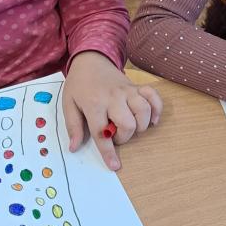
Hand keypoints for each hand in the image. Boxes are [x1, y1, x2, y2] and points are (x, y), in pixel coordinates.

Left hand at [62, 51, 162, 169]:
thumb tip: (74, 147)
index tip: (115, 166)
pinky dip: (157, 109)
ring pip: (144, 111)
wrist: (91, 60)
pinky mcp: (137, 87)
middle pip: (127, 124)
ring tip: (132, 127)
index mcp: (94, 104)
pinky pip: (154, 97)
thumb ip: (72, 126)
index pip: (102, 132)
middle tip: (116, 134)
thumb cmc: (79, 85)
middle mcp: (113, 97)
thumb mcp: (68, 104)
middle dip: (124, 137)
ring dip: (141, 125)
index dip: (108, 152)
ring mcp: (128, 91)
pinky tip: (152, 119)